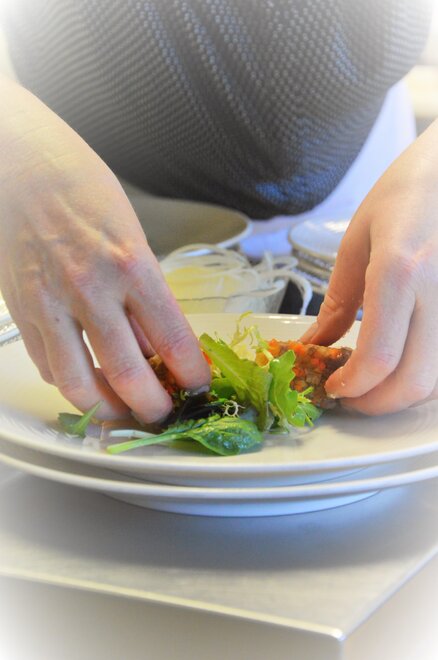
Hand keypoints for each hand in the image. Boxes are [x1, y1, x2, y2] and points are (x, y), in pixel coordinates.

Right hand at [0, 78, 209, 420]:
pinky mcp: (22, 310)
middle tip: (162, 411)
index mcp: (131, 265)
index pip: (173, 339)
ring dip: (107, 409)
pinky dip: (69, 382)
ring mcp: (51, 303)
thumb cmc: (80, 186)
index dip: (191, 374)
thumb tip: (157, 342)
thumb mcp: (133, 235)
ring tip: (123, 410)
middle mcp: (92, 289)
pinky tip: (85, 379)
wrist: (19, 163)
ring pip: (79, 385)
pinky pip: (47, 365)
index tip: (197, 384)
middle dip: (153, 407)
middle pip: (128, 376)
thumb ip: (144, 293)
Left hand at [300, 119, 437, 414]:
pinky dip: (428, 375)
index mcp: (399, 269)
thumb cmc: (407, 191)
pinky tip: (406, 362)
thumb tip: (315, 345)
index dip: (352, 387)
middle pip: (415, 382)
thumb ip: (337, 302)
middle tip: (352, 398)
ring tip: (376, 382)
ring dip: (404, 394)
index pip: (377, 358)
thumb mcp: (358, 240)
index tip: (333, 388)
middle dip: (377, 404)